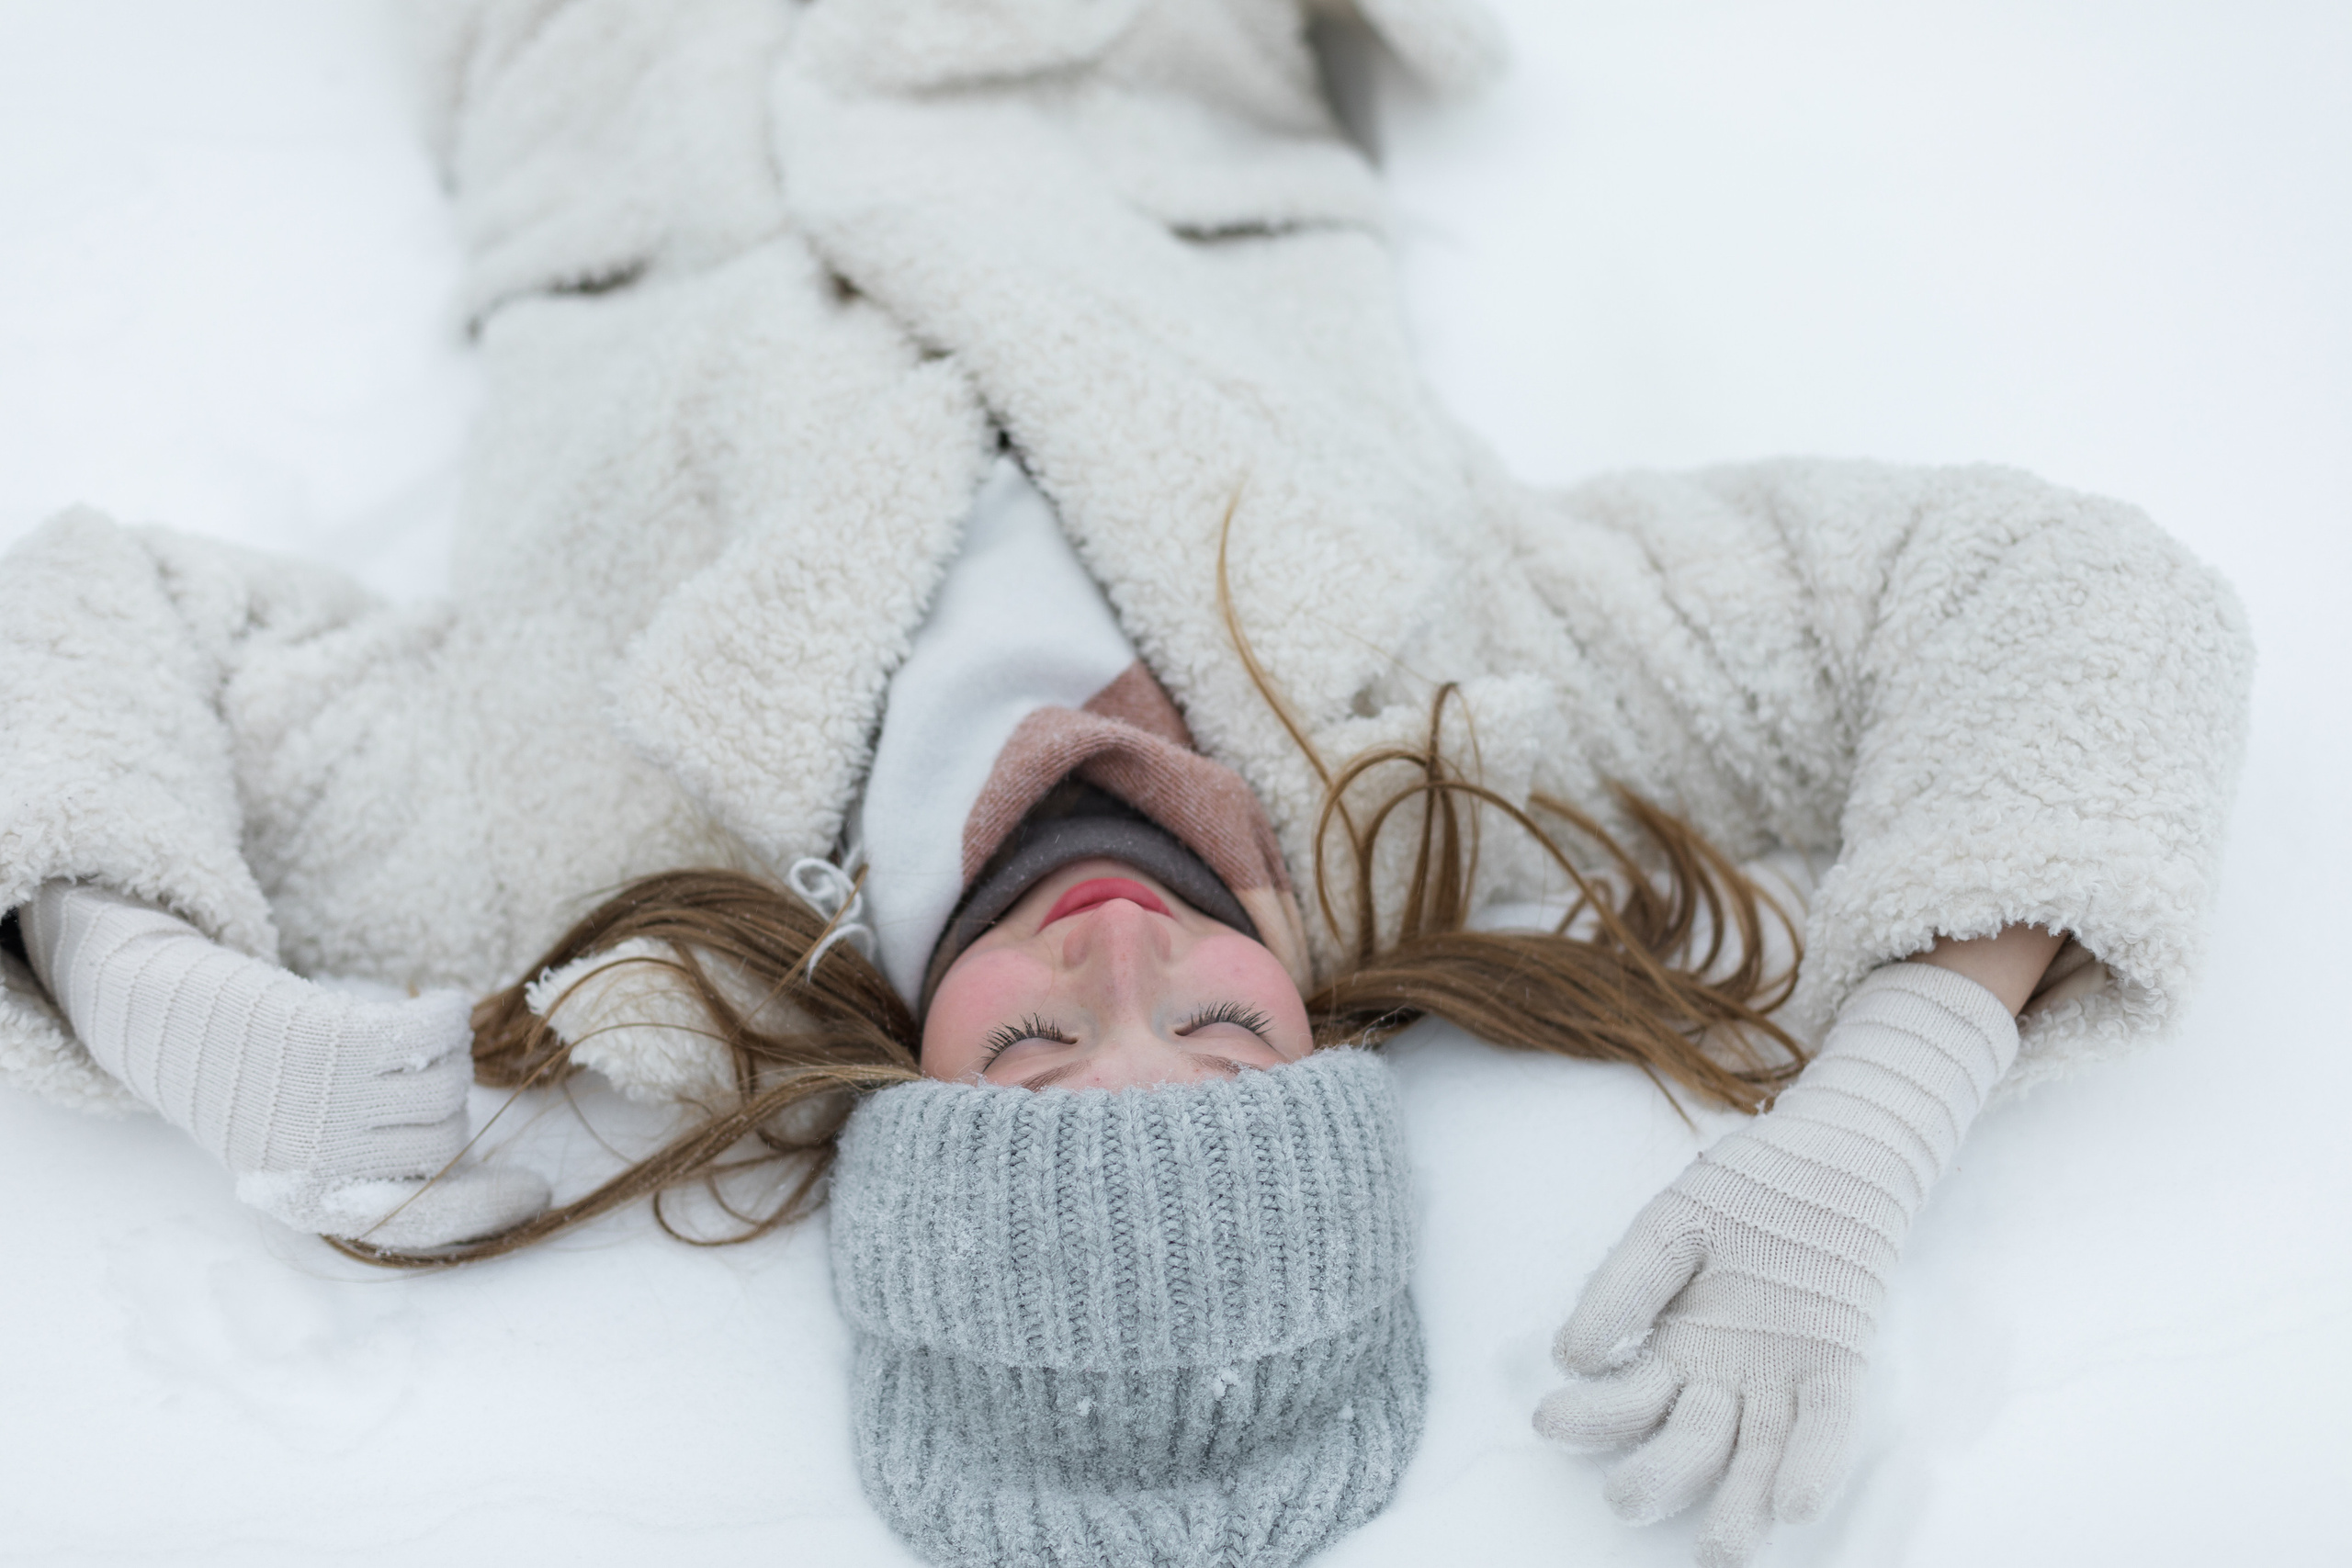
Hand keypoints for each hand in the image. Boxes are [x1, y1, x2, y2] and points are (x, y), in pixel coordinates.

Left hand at [25, 883, 548, 1247]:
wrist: (173, 1025)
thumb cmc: (256, 1089)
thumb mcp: (305, 1149)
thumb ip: (376, 1170)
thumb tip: (485, 1180)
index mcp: (314, 1202)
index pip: (425, 1222)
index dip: (490, 1211)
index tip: (537, 1194)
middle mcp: (327, 1162)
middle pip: (448, 1143)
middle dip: (445, 1110)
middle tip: (401, 1080)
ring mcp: (334, 1102)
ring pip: (449, 1090)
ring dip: (442, 1058)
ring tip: (395, 1043)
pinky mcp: (341, 1042)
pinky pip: (442, 1034)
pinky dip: (448, 1015)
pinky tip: (436, 1006)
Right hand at [1533, 962, 2019, 1564]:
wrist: (1831, 1156)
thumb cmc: (1745, 1187)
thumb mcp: (1670, 1223)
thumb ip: (1623, 1284)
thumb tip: (1570, 1354)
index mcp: (1672, 1347)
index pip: (1624, 1402)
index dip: (1589, 1418)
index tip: (1549, 1419)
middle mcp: (1724, 1377)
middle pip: (1686, 1446)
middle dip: (1653, 1480)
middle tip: (1623, 1501)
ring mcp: (1781, 1377)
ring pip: (1753, 1457)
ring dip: (1736, 1508)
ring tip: (1719, 1554)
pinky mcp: (1836, 1364)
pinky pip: (1826, 1425)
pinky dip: (1813, 1464)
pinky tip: (1793, 1505)